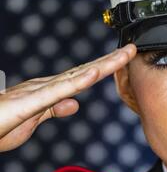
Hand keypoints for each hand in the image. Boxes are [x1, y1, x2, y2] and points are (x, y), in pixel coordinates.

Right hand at [0, 44, 136, 151]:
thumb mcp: (34, 120)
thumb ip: (54, 109)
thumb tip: (75, 104)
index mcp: (47, 92)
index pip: (81, 79)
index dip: (103, 70)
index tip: (122, 62)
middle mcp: (45, 86)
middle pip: (83, 72)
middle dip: (109, 62)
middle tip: (131, 51)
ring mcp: (38, 92)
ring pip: (76, 77)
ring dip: (101, 66)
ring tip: (123, 56)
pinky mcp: (30, 102)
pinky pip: (58, 91)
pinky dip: (78, 82)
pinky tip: (94, 74)